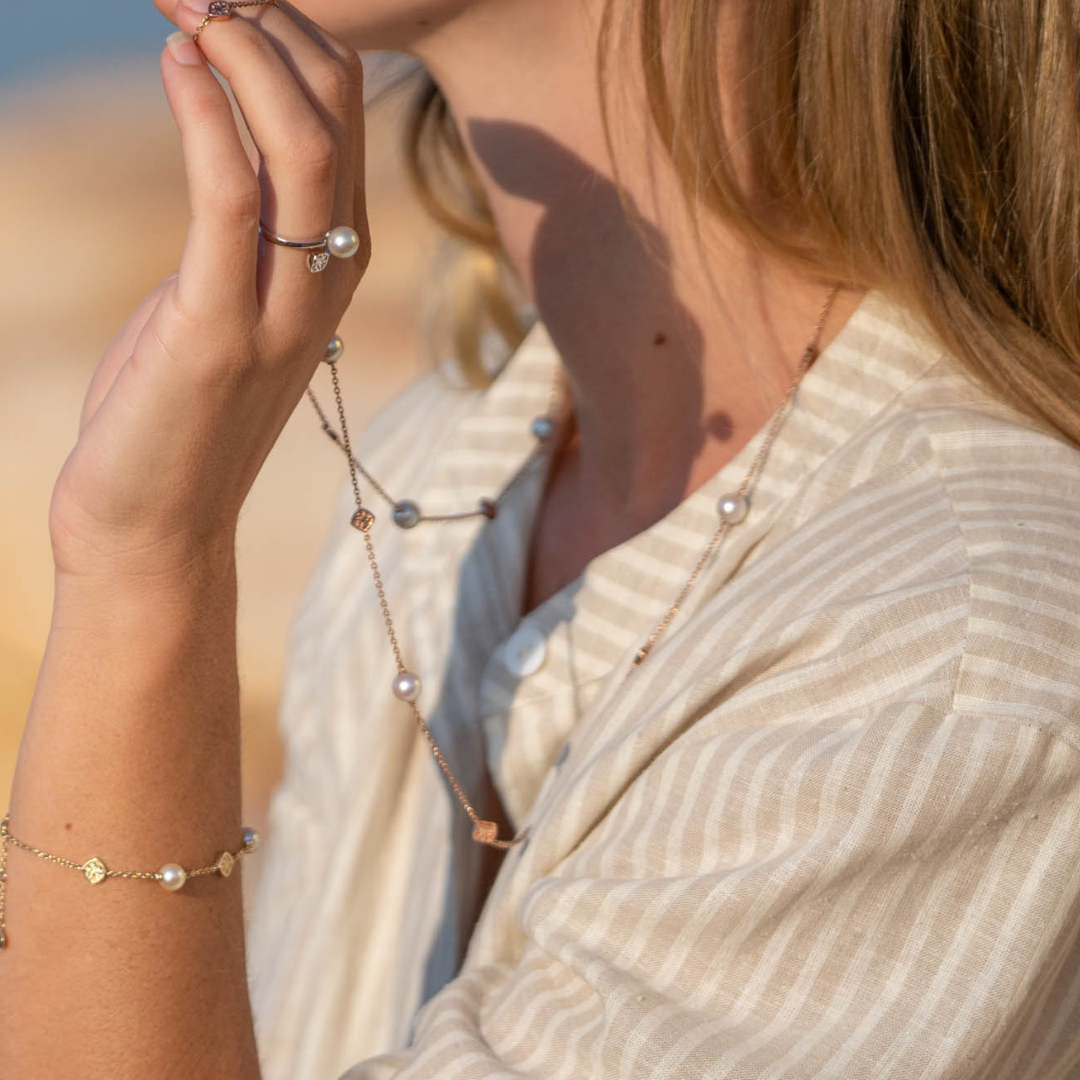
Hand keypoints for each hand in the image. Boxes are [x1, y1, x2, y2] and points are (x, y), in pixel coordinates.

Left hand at [48, 0, 369, 582]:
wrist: (158, 525)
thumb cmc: (176, 410)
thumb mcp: (219, 299)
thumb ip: (242, 225)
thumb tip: (219, 129)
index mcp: (335, 264)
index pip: (345, 117)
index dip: (296, 35)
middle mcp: (329, 278)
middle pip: (337, 115)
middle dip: (276, 26)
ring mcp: (285, 308)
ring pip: (305, 149)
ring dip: (249, 58)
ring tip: (192, 7)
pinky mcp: (222, 331)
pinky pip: (232, 200)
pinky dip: (208, 119)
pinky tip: (178, 65)